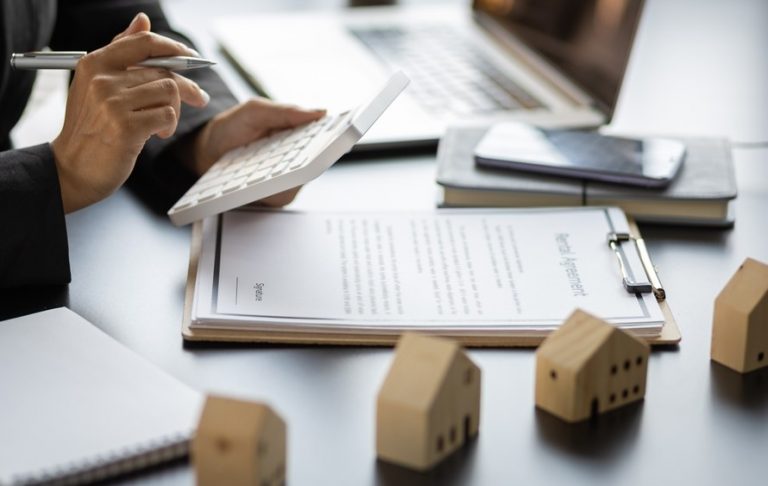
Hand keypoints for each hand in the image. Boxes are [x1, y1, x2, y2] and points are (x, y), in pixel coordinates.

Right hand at [51, 13, 209, 212]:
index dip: (174, 48)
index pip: (144, 42)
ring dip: (174, 111)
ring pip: (169, 92)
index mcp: (94, 63)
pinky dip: (169, 126)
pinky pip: (167, 115)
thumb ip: (121, 52)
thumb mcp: (98, 85)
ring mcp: (113, 103)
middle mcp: (102, 79)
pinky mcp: (126, 127)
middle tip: (199, 98)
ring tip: (162, 125)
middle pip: (164, 71)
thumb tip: (142, 19)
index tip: (192, 58)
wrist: (74, 168)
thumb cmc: (92, 128)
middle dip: (187, 87)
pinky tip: (156, 134)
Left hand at [189, 98, 324, 206]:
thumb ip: (285, 111)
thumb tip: (320, 112)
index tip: (339, 134)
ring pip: (301, 180)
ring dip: (292, 174)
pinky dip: (275, 189)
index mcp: (299, 135)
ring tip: (281, 164)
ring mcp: (289, 179)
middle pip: (316, 161)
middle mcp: (298, 159)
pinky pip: (283, 195)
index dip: (335, 137)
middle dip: (314, 156)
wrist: (206, 151)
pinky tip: (265, 181)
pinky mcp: (277, 197)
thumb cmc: (232, 128)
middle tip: (308, 148)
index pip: (325, 138)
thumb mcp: (254, 111)